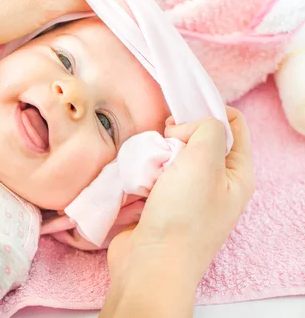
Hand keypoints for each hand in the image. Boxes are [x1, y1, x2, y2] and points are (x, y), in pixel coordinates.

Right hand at [107, 106, 254, 285]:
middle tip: (163, 142)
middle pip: (198, 137)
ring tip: (148, 164)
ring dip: (156, 153)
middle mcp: (215, 183)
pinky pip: (153, 172)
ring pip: (171, 154)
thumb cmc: (183, 215)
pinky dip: (144, 169)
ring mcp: (186, 194)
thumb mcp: (204, 161)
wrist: (150, 263)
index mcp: (237, 173)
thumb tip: (180, 129)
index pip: (233, 123)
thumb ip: (204, 128)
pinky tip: (137, 176)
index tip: (182, 115)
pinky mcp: (160, 202)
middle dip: (177, 133)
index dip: (209, 110)